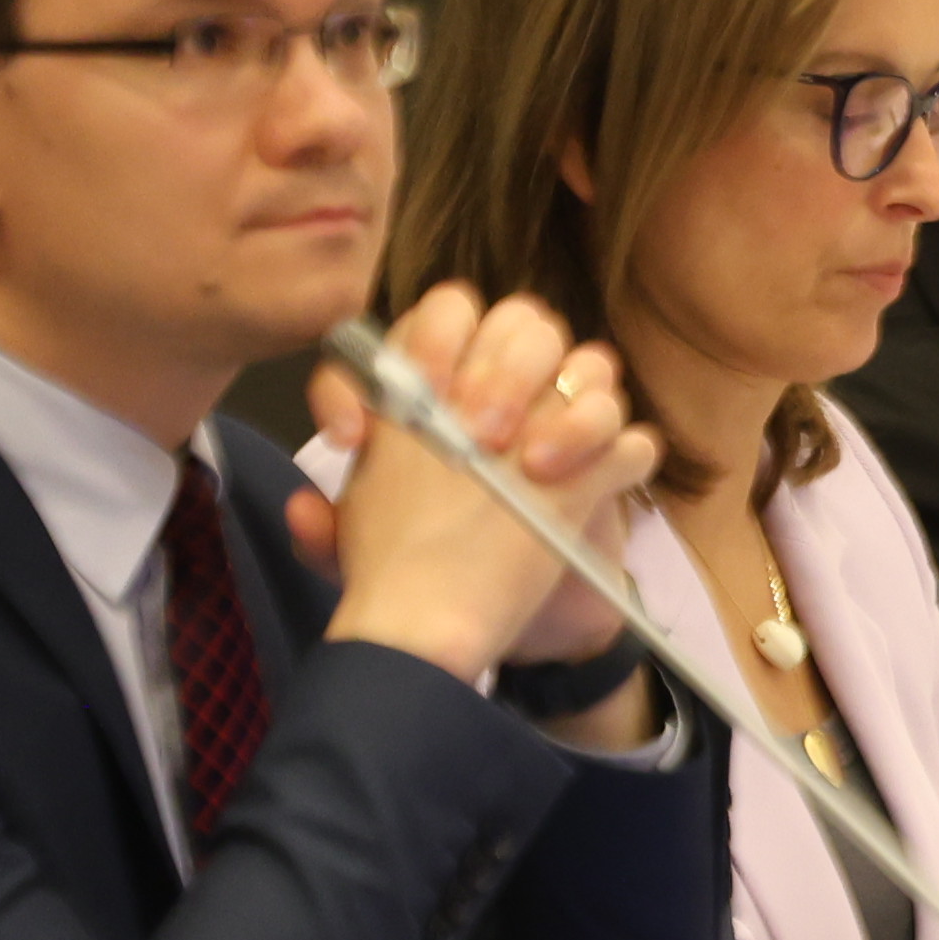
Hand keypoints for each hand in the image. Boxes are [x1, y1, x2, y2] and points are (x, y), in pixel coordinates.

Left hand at [302, 284, 653, 687]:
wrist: (479, 624)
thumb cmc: (419, 566)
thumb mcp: (356, 554)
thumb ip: (327, 531)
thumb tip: (305, 509)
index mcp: (444, 384)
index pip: (445, 314)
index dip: (427, 338)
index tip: (411, 394)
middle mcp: (509, 389)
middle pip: (527, 323)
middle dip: (501, 368)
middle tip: (474, 432)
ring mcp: (566, 425)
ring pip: (593, 364)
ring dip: (565, 405)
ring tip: (529, 464)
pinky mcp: (610, 473)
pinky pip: (632, 438)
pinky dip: (609, 451)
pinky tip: (572, 485)